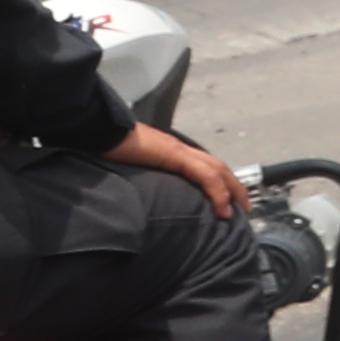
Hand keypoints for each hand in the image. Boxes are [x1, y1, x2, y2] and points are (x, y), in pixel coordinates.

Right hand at [103, 121, 238, 216]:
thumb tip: (141, 196)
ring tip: (237, 211)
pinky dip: (217, 191)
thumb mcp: (129, 168)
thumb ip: (143, 178)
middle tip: (244, 206)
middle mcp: (178, 148)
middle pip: (216, 166)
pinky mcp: (173, 155)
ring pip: (216, 170)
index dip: (218, 181)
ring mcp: (177, 150)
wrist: (95, 129)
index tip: (225, 199)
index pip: (202, 165)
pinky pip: (204, 174)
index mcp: (169, 151)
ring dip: (231, 191)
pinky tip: (222, 207)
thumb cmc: (105, 147)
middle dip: (233, 187)